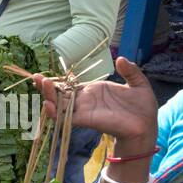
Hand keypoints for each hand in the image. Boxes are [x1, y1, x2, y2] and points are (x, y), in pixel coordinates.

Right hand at [31, 57, 158, 144]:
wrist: (147, 124)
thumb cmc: (142, 107)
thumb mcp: (139, 83)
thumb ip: (130, 71)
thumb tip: (120, 58)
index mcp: (94, 91)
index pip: (71, 86)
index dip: (58, 81)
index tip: (45, 75)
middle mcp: (85, 101)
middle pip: (60, 94)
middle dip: (47, 87)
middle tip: (36, 77)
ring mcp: (84, 111)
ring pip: (60, 104)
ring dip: (49, 95)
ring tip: (41, 83)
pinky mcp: (86, 120)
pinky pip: (67, 118)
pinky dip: (56, 113)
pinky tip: (49, 104)